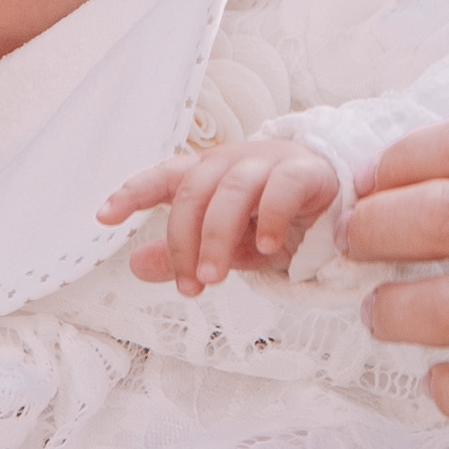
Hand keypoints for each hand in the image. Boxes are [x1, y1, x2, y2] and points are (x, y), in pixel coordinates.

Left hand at [101, 140, 342, 291]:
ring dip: (216, 237)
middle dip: (184, 241)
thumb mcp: (229, 246)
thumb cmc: (281, 223)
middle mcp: (235, 161)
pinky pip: (281, 187)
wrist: (344, 209)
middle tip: (190, 286)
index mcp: (210, 175)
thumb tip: (135, 267)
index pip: (165, 176)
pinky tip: (267, 247)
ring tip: (214, 277)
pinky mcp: (307, 172)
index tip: (104, 217)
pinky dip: (269, 217)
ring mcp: (271, 162)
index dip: (133, 192)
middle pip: (193, 191)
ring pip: (230, 190)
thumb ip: (186, 255)